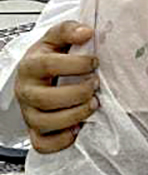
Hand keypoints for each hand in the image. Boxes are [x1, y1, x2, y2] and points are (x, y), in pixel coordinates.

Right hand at [15, 21, 98, 153]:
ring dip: (75, 115)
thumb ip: (69, 30)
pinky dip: (62, 140)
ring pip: (45, 123)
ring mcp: (29, 113)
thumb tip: (86, 32)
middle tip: (96, 85)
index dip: (75, 64)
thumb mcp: (57, 38)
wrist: (40, 74)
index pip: (47, 66)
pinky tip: (78, 128)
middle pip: (46, 99)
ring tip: (93, 104)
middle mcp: (26, 91)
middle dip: (77, 93)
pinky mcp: (35, 131)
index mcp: (30, 66)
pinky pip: (43, 144)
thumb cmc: (52, 56)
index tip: (94, 62)